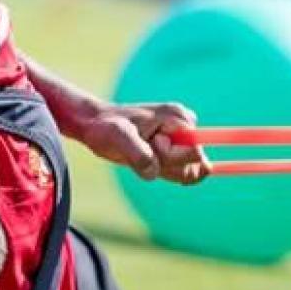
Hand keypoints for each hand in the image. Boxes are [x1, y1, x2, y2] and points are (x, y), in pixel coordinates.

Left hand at [76, 102, 208, 184]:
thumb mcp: (117, 137)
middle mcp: (184, 125)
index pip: (195, 151)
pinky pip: (184, 170)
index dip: (172, 157)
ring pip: (188, 169)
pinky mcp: (175, 147)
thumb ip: (139, 154)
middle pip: (194, 162)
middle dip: (168, 164)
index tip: (151, 145)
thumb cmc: (105, 127)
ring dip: (164, 169)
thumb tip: (154, 171)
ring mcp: (180, 137)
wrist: (95, 125)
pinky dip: (167, 172)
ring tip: (141, 153)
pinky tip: (148, 163)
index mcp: (176, 117)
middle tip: (143, 148)